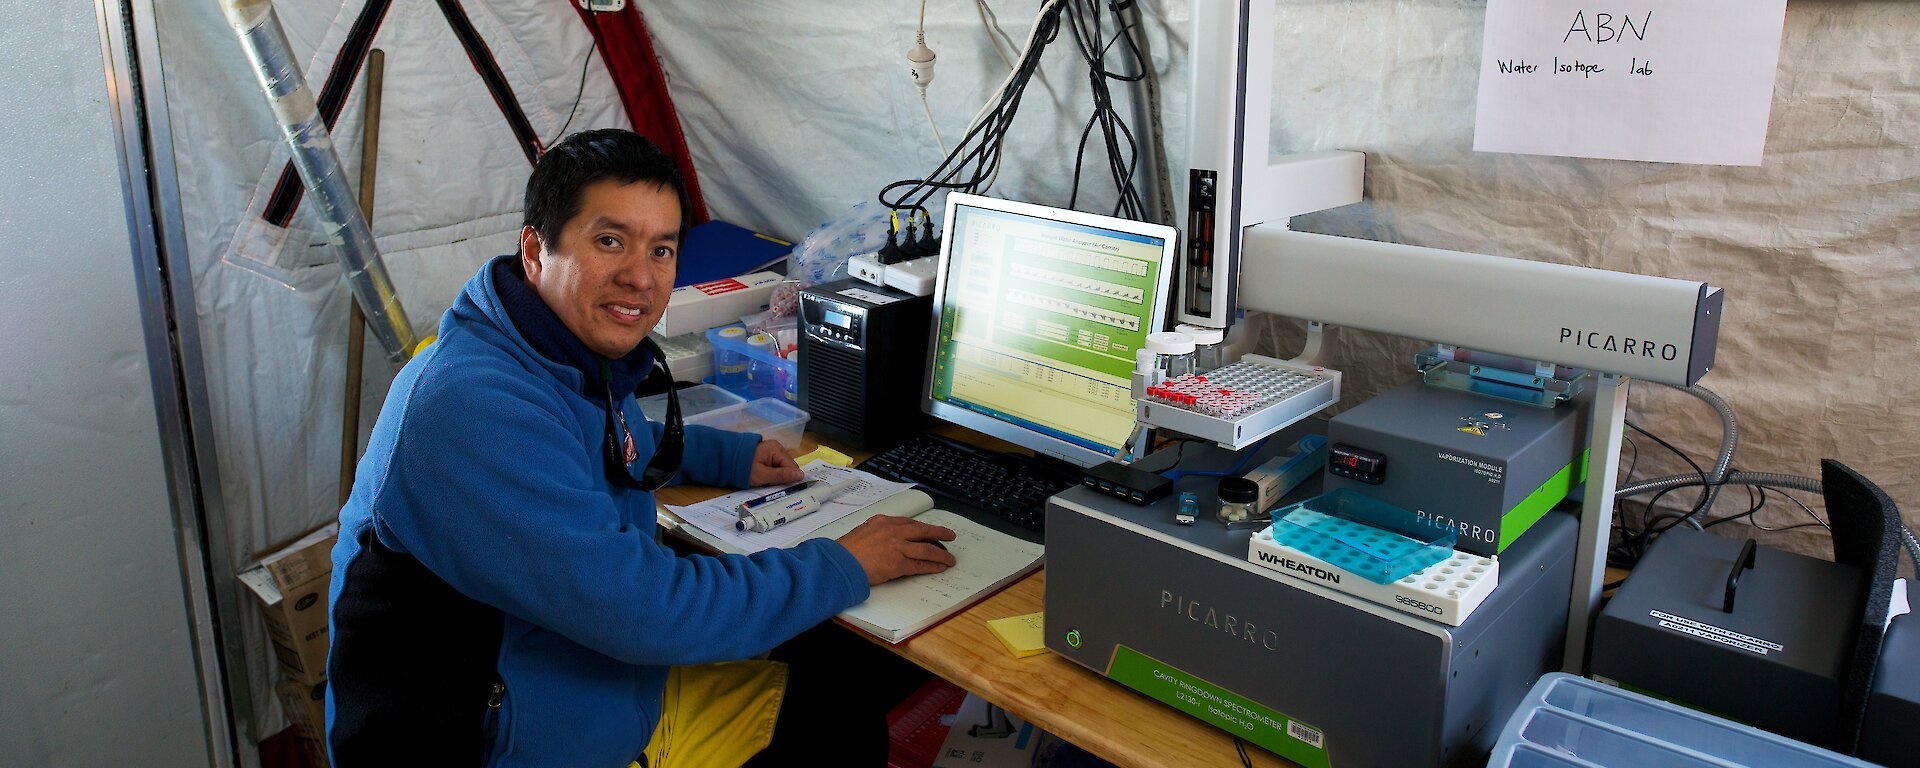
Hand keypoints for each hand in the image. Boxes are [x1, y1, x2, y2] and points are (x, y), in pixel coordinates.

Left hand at [747, 440, 805, 486]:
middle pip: (788, 467)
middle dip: (781, 477)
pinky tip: (763, 477)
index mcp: (777, 449)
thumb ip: (782, 476)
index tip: (782, 488)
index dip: (789, 479)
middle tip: (769, 483)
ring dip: (776, 477)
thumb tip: (801, 475)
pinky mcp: (767, 456)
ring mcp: (771, 452)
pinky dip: (771, 474)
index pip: (792, 466)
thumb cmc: (743, 468)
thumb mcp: (762, 475)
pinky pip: (775, 467)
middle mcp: (776, 448)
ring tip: (764, 480)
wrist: (725, 461)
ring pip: (782, 468)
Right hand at [836, 515, 957, 585]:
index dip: (922, 528)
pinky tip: (939, 567)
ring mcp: (897, 546)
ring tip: (949, 558)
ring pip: (926, 549)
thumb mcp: (862, 533)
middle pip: (923, 530)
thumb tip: (889, 542)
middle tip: (950, 535)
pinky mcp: (898, 563)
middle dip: (939, 533)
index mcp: (882, 521)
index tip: (930, 531)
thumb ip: (878, 534)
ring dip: (941, 554)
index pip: (909, 523)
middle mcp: (892, 530)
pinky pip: (920, 564)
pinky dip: (932, 566)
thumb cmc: (845, 552)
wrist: (839, 562)